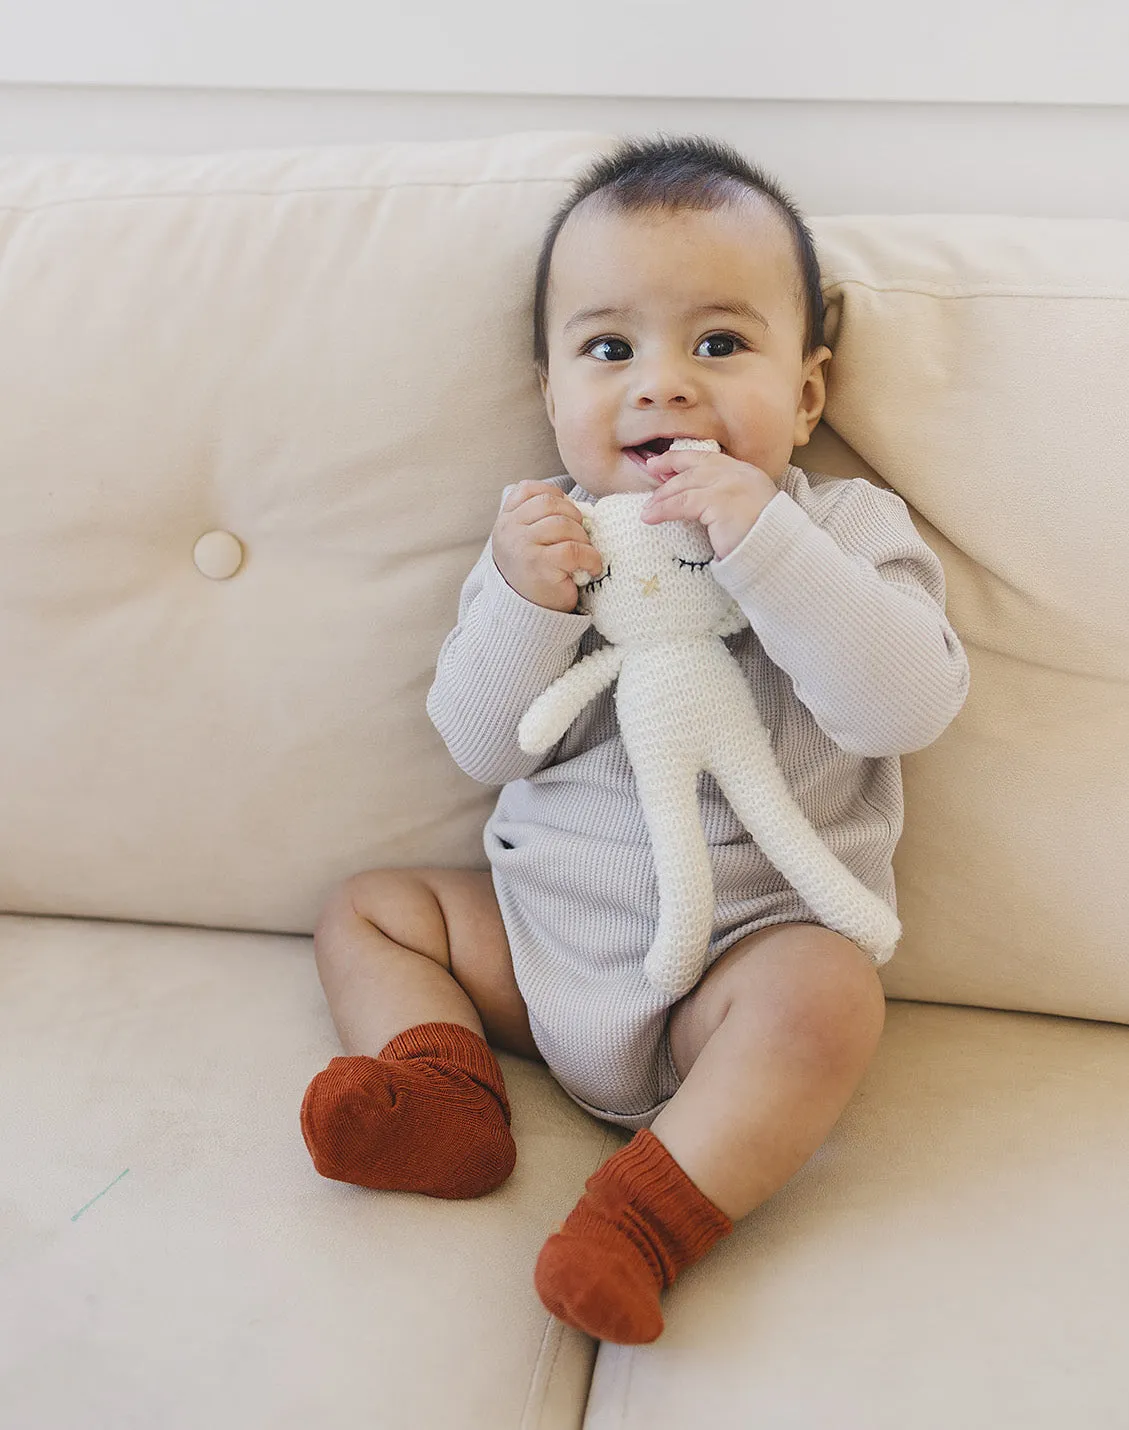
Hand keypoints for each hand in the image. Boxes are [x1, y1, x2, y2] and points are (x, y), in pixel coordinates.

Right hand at [491, 481, 604, 611]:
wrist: (529, 616)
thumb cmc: (535, 576)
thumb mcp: (527, 541)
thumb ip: (538, 518)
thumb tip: (573, 502)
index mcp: (505, 521)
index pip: (528, 490)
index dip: (554, 496)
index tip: (566, 514)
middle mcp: (509, 531)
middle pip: (550, 503)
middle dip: (573, 517)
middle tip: (580, 538)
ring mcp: (522, 547)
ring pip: (563, 524)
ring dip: (583, 538)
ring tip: (584, 555)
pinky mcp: (539, 565)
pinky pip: (573, 549)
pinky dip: (590, 558)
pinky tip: (591, 568)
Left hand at [641, 449, 778, 559]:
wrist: (778, 555)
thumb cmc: (762, 541)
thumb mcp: (744, 512)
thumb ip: (726, 500)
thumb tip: (695, 503)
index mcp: (747, 473)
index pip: (709, 459)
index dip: (683, 459)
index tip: (663, 463)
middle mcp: (739, 474)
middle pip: (695, 467)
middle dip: (669, 469)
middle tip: (650, 473)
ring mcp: (730, 485)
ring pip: (686, 484)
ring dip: (662, 496)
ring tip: (647, 508)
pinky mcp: (719, 502)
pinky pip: (682, 504)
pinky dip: (663, 510)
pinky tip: (650, 517)